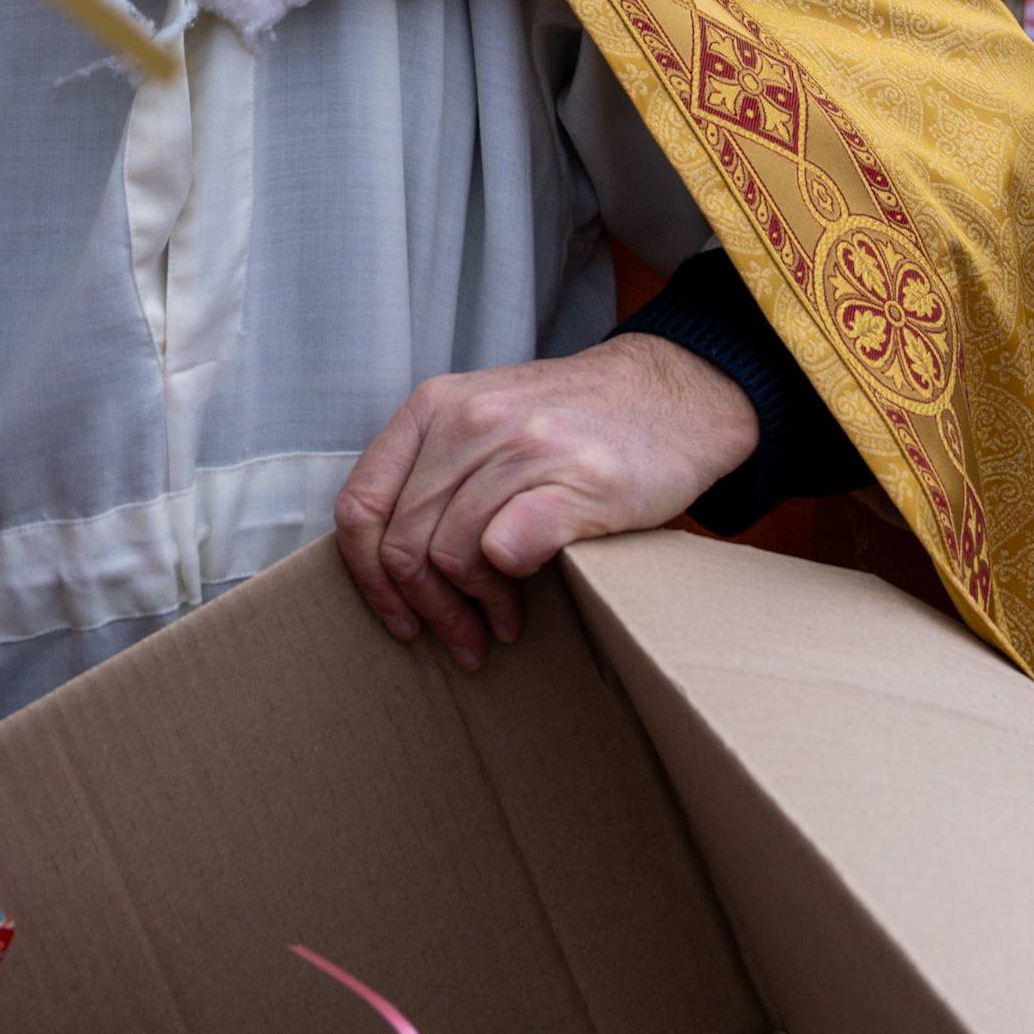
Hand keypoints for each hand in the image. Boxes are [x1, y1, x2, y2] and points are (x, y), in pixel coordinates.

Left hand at [333, 335, 756, 670]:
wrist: (673, 394)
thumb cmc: (573, 423)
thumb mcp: (484, 420)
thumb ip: (432, 471)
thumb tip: (386, 563)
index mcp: (434, 406)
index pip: (360, 505)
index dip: (368, 577)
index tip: (398, 615)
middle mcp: (469, 419)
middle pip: (404, 545)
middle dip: (428, 610)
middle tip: (461, 638)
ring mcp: (523, 445)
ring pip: (450, 557)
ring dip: (473, 610)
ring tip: (502, 624)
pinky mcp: (575, 478)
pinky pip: (505, 550)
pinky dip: (508, 586)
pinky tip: (529, 596)